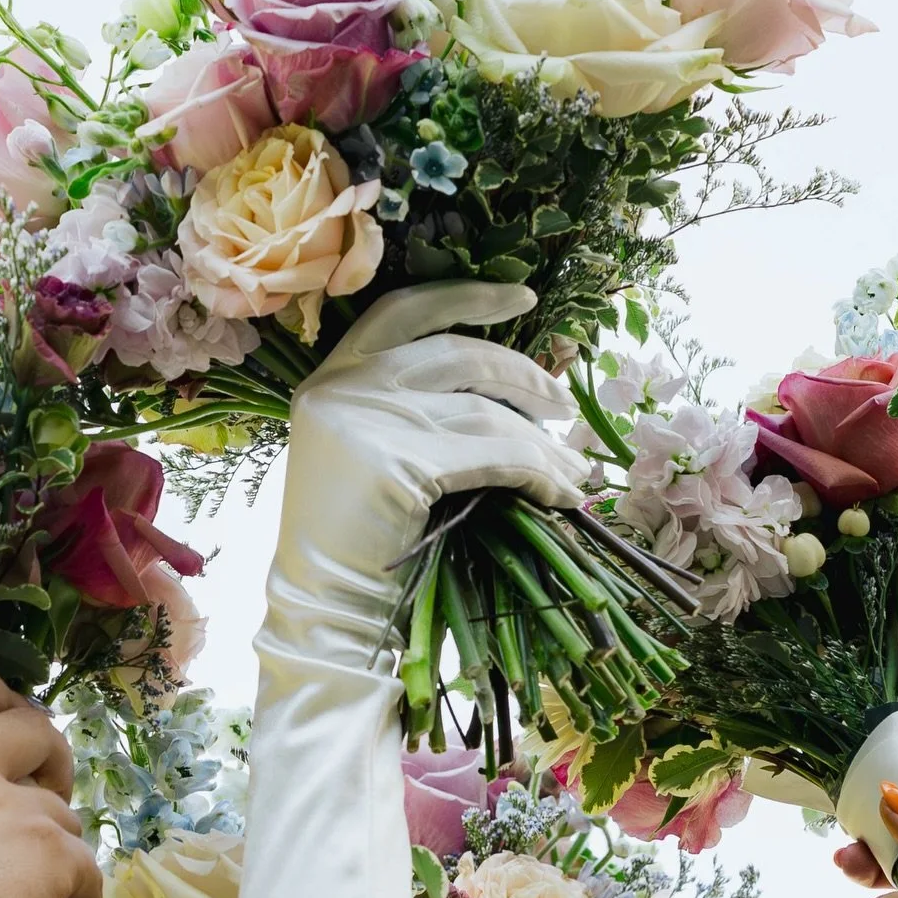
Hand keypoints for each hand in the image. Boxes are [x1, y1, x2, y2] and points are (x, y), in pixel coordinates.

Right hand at [270, 281, 585, 664]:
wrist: (325, 600)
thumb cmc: (357, 537)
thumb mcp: (372, 450)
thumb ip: (413, 408)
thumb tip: (509, 391)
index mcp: (332, 376)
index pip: (405, 309)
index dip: (467, 296)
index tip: (524, 298)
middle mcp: (344, 386)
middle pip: (457, 354)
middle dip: (525, 376)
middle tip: (563, 405)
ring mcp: (368, 420)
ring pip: (486, 414)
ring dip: (542, 444)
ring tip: (573, 471)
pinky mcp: (400, 462)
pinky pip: (494, 457)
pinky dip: (537, 474)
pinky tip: (559, 493)